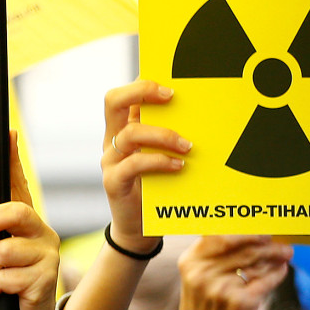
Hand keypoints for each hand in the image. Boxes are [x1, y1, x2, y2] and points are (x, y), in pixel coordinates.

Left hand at [0, 134, 60, 309]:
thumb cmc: (6, 285)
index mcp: (26, 224)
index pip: (19, 187)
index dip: (14, 159)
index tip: (9, 132)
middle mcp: (41, 233)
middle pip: (14, 213)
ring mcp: (46, 255)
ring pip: (0, 252)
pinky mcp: (45, 280)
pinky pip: (3, 278)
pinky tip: (0, 295)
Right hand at [101, 81, 188, 251]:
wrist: (139, 227)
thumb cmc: (157, 184)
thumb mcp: (162, 153)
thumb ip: (168, 132)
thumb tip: (199, 108)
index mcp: (123, 128)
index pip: (124, 94)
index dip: (143, 82)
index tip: (172, 84)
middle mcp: (112, 140)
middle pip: (113, 101)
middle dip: (142, 91)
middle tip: (171, 96)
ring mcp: (110, 161)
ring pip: (129, 134)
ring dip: (163, 136)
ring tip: (188, 146)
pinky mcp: (113, 182)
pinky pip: (133, 164)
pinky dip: (159, 162)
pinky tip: (179, 166)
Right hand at [178, 235, 292, 309]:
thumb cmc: (206, 301)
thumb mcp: (198, 275)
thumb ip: (215, 251)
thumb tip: (253, 229)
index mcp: (190, 261)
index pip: (223, 236)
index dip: (248, 232)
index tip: (264, 231)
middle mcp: (202, 274)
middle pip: (246, 249)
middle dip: (270, 246)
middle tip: (284, 246)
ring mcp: (219, 288)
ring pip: (258, 264)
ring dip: (276, 258)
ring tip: (284, 256)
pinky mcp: (238, 302)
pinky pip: (266, 280)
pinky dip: (277, 274)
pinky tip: (281, 270)